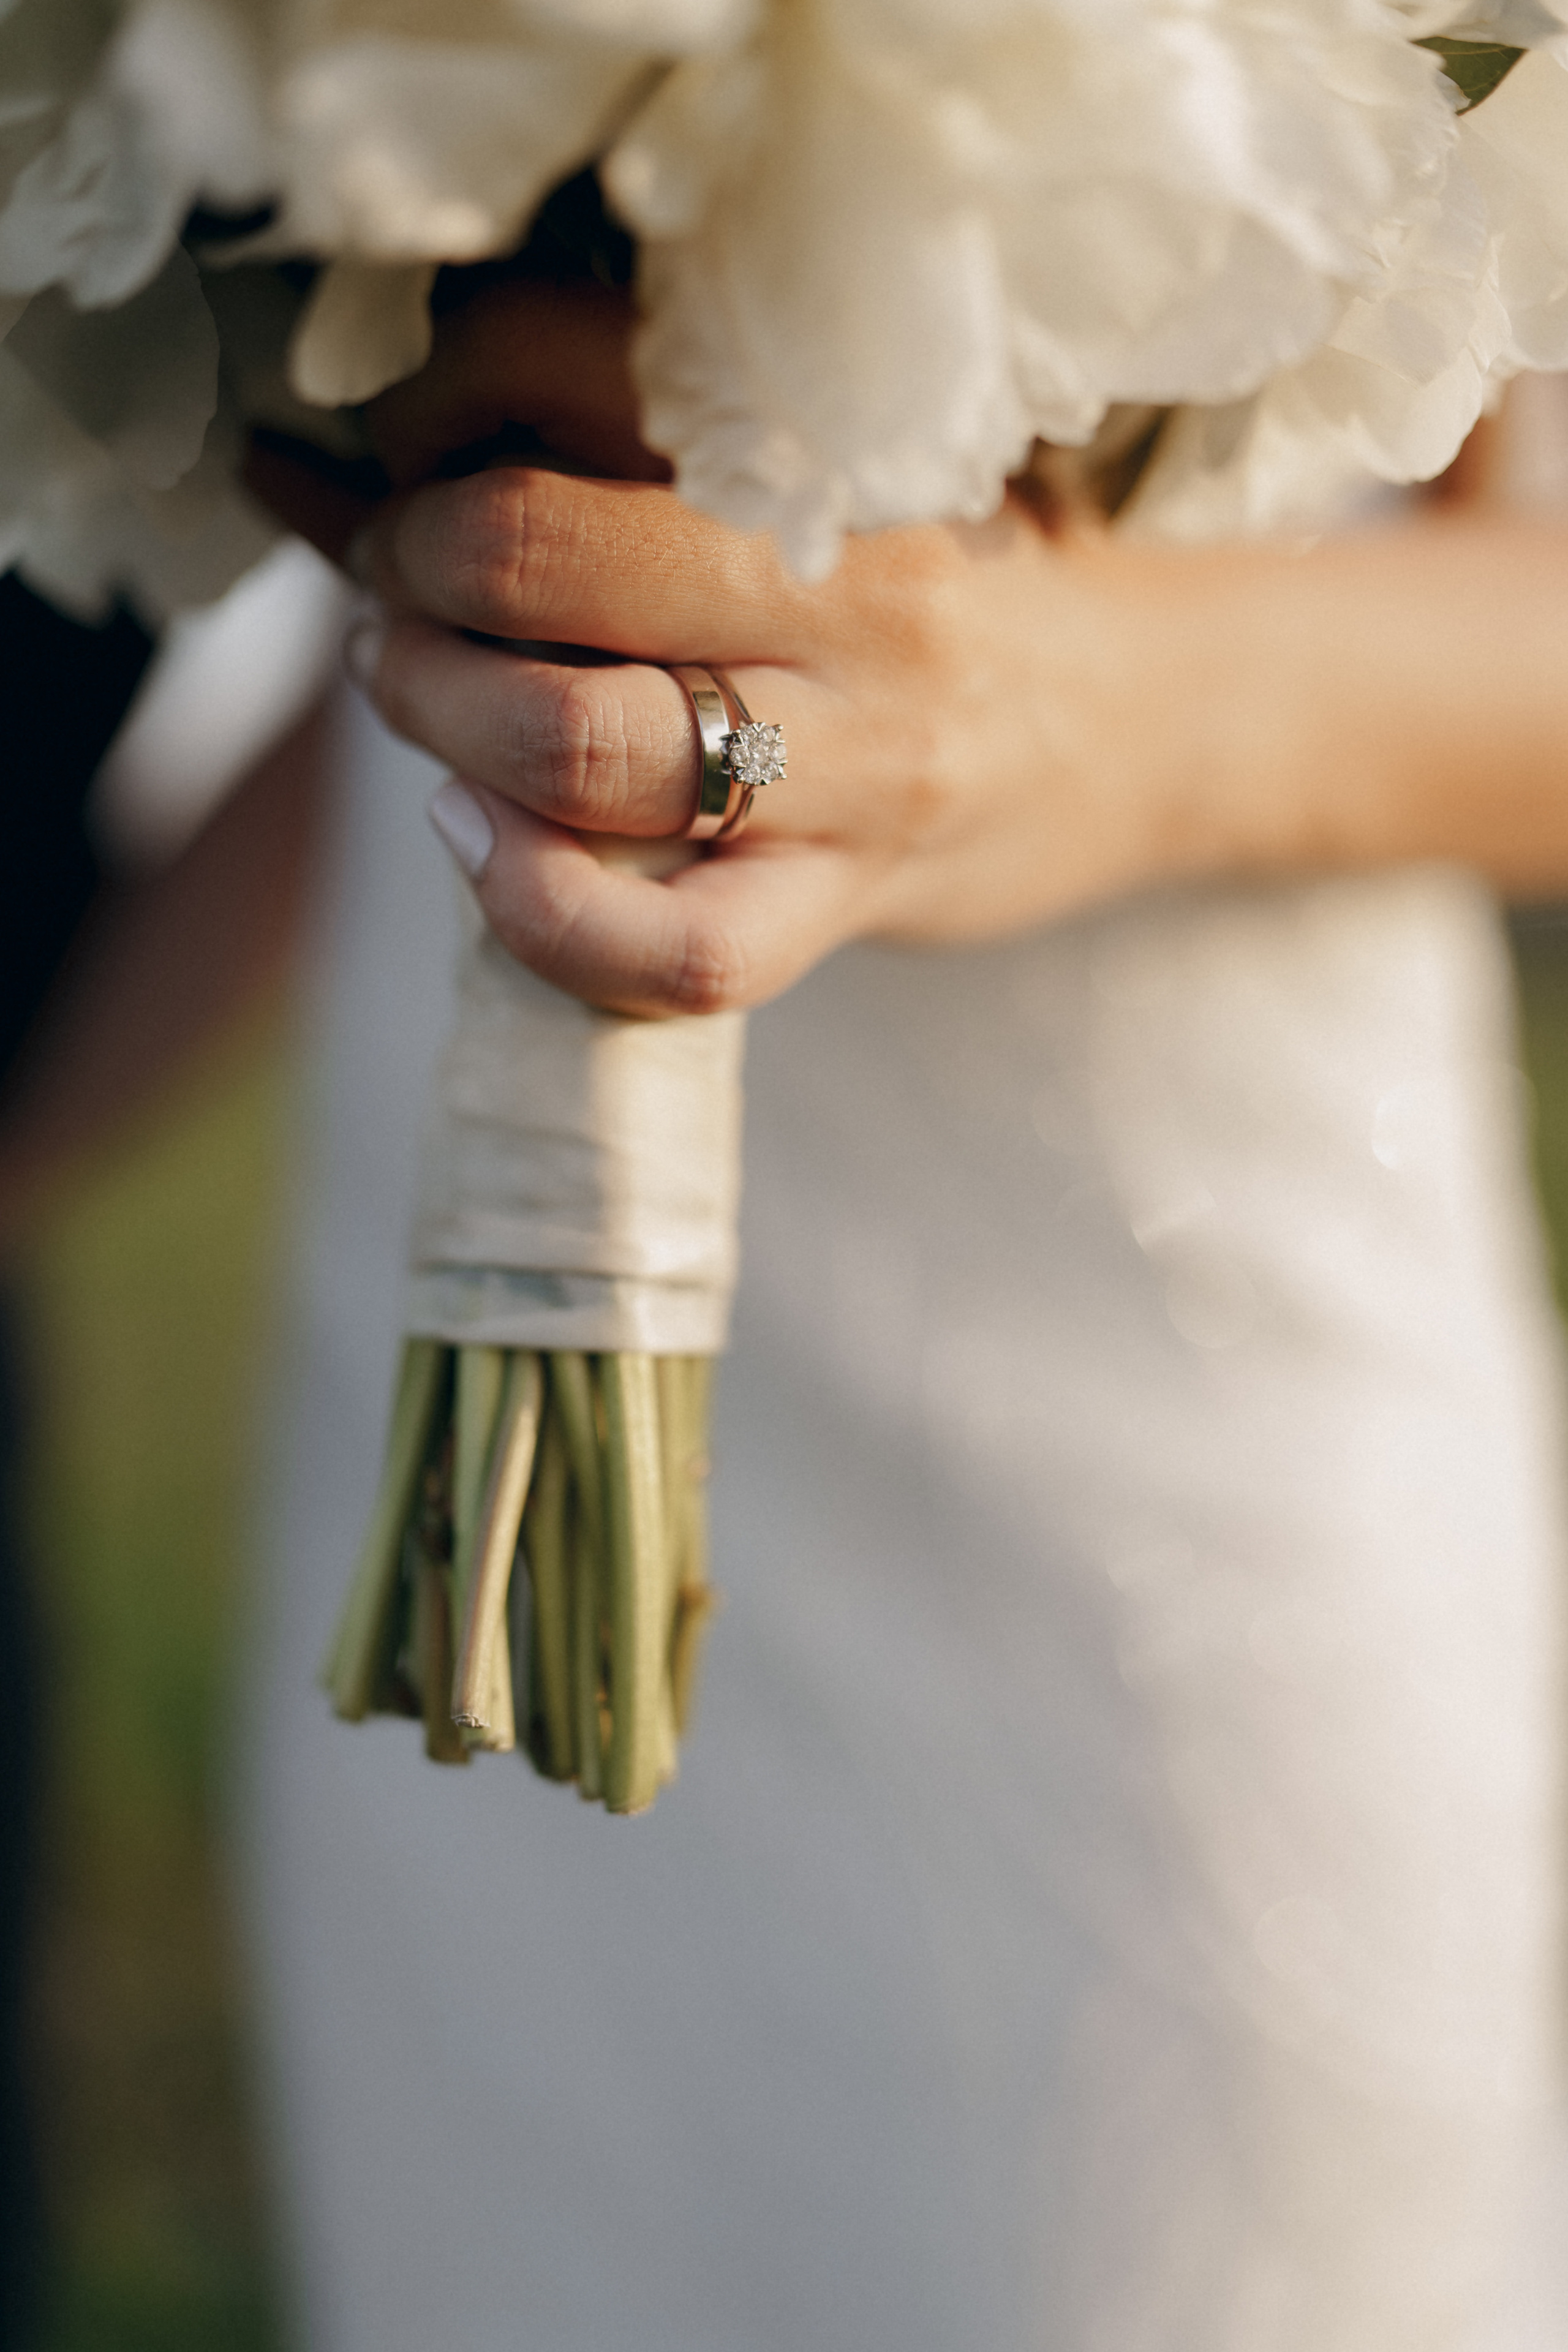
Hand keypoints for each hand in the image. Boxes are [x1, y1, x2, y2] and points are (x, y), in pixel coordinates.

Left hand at [348, 457, 1239, 1015]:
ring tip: (423, 698)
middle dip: (407, 572)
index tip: (404, 457)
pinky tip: (479, 845)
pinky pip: (671, 950)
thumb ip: (585, 455)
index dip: (417, 410)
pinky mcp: (847, 904)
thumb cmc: (933, 589)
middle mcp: (848, 591)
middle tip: (400, 587)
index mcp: (833, 440)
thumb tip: (302, 463)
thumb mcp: (801, 477)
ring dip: (436, 716)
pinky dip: (535, 912)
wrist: (1142, 726)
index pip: (552, 360)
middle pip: (535, 552)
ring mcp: (853, 764)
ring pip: (578, 746)